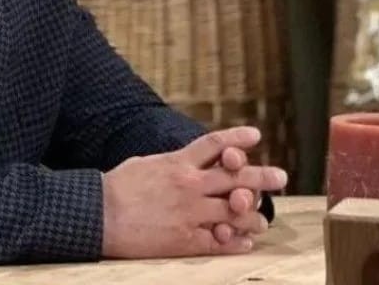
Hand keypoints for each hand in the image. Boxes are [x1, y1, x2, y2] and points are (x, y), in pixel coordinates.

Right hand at [101, 126, 287, 257]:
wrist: (98, 215)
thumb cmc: (117, 187)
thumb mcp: (147, 163)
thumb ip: (173, 162)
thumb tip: (188, 160)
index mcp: (179, 162)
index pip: (215, 143)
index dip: (237, 138)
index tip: (255, 135)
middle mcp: (190, 185)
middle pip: (235, 177)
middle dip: (261, 177)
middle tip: (281, 177)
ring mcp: (189, 212)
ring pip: (232, 212)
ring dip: (251, 215)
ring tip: (262, 220)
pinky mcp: (184, 239)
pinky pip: (217, 241)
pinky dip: (234, 242)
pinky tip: (245, 243)